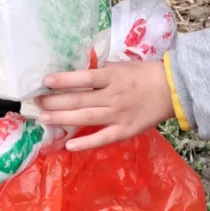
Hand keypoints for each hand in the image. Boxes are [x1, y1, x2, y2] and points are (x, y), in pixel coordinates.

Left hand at [37, 60, 174, 150]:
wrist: (173, 89)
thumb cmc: (146, 74)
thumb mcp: (123, 65)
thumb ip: (102, 71)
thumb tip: (80, 75)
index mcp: (112, 76)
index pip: (83, 77)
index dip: (63, 80)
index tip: (45, 81)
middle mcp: (113, 95)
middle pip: (79, 100)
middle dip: (55, 101)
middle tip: (36, 103)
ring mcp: (118, 115)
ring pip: (86, 118)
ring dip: (62, 118)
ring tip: (44, 119)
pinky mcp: (125, 130)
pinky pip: (102, 138)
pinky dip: (86, 143)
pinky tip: (69, 145)